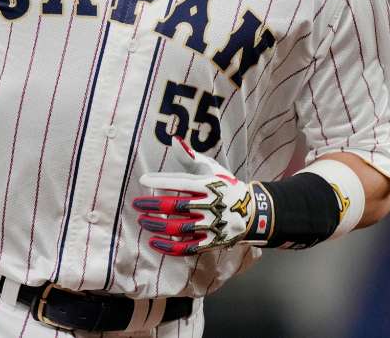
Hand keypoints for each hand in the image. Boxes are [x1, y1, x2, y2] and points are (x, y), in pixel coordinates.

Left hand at [133, 138, 256, 254]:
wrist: (253, 212)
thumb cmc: (225, 186)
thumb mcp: (212, 169)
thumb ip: (191, 156)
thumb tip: (173, 141)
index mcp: (210, 185)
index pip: (180, 182)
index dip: (160, 181)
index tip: (142, 180)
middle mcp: (211, 205)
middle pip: (176, 206)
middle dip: (153, 205)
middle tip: (137, 204)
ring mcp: (212, 225)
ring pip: (179, 228)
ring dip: (157, 225)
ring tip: (142, 220)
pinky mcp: (212, 243)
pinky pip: (187, 248)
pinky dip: (168, 247)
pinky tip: (153, 242)